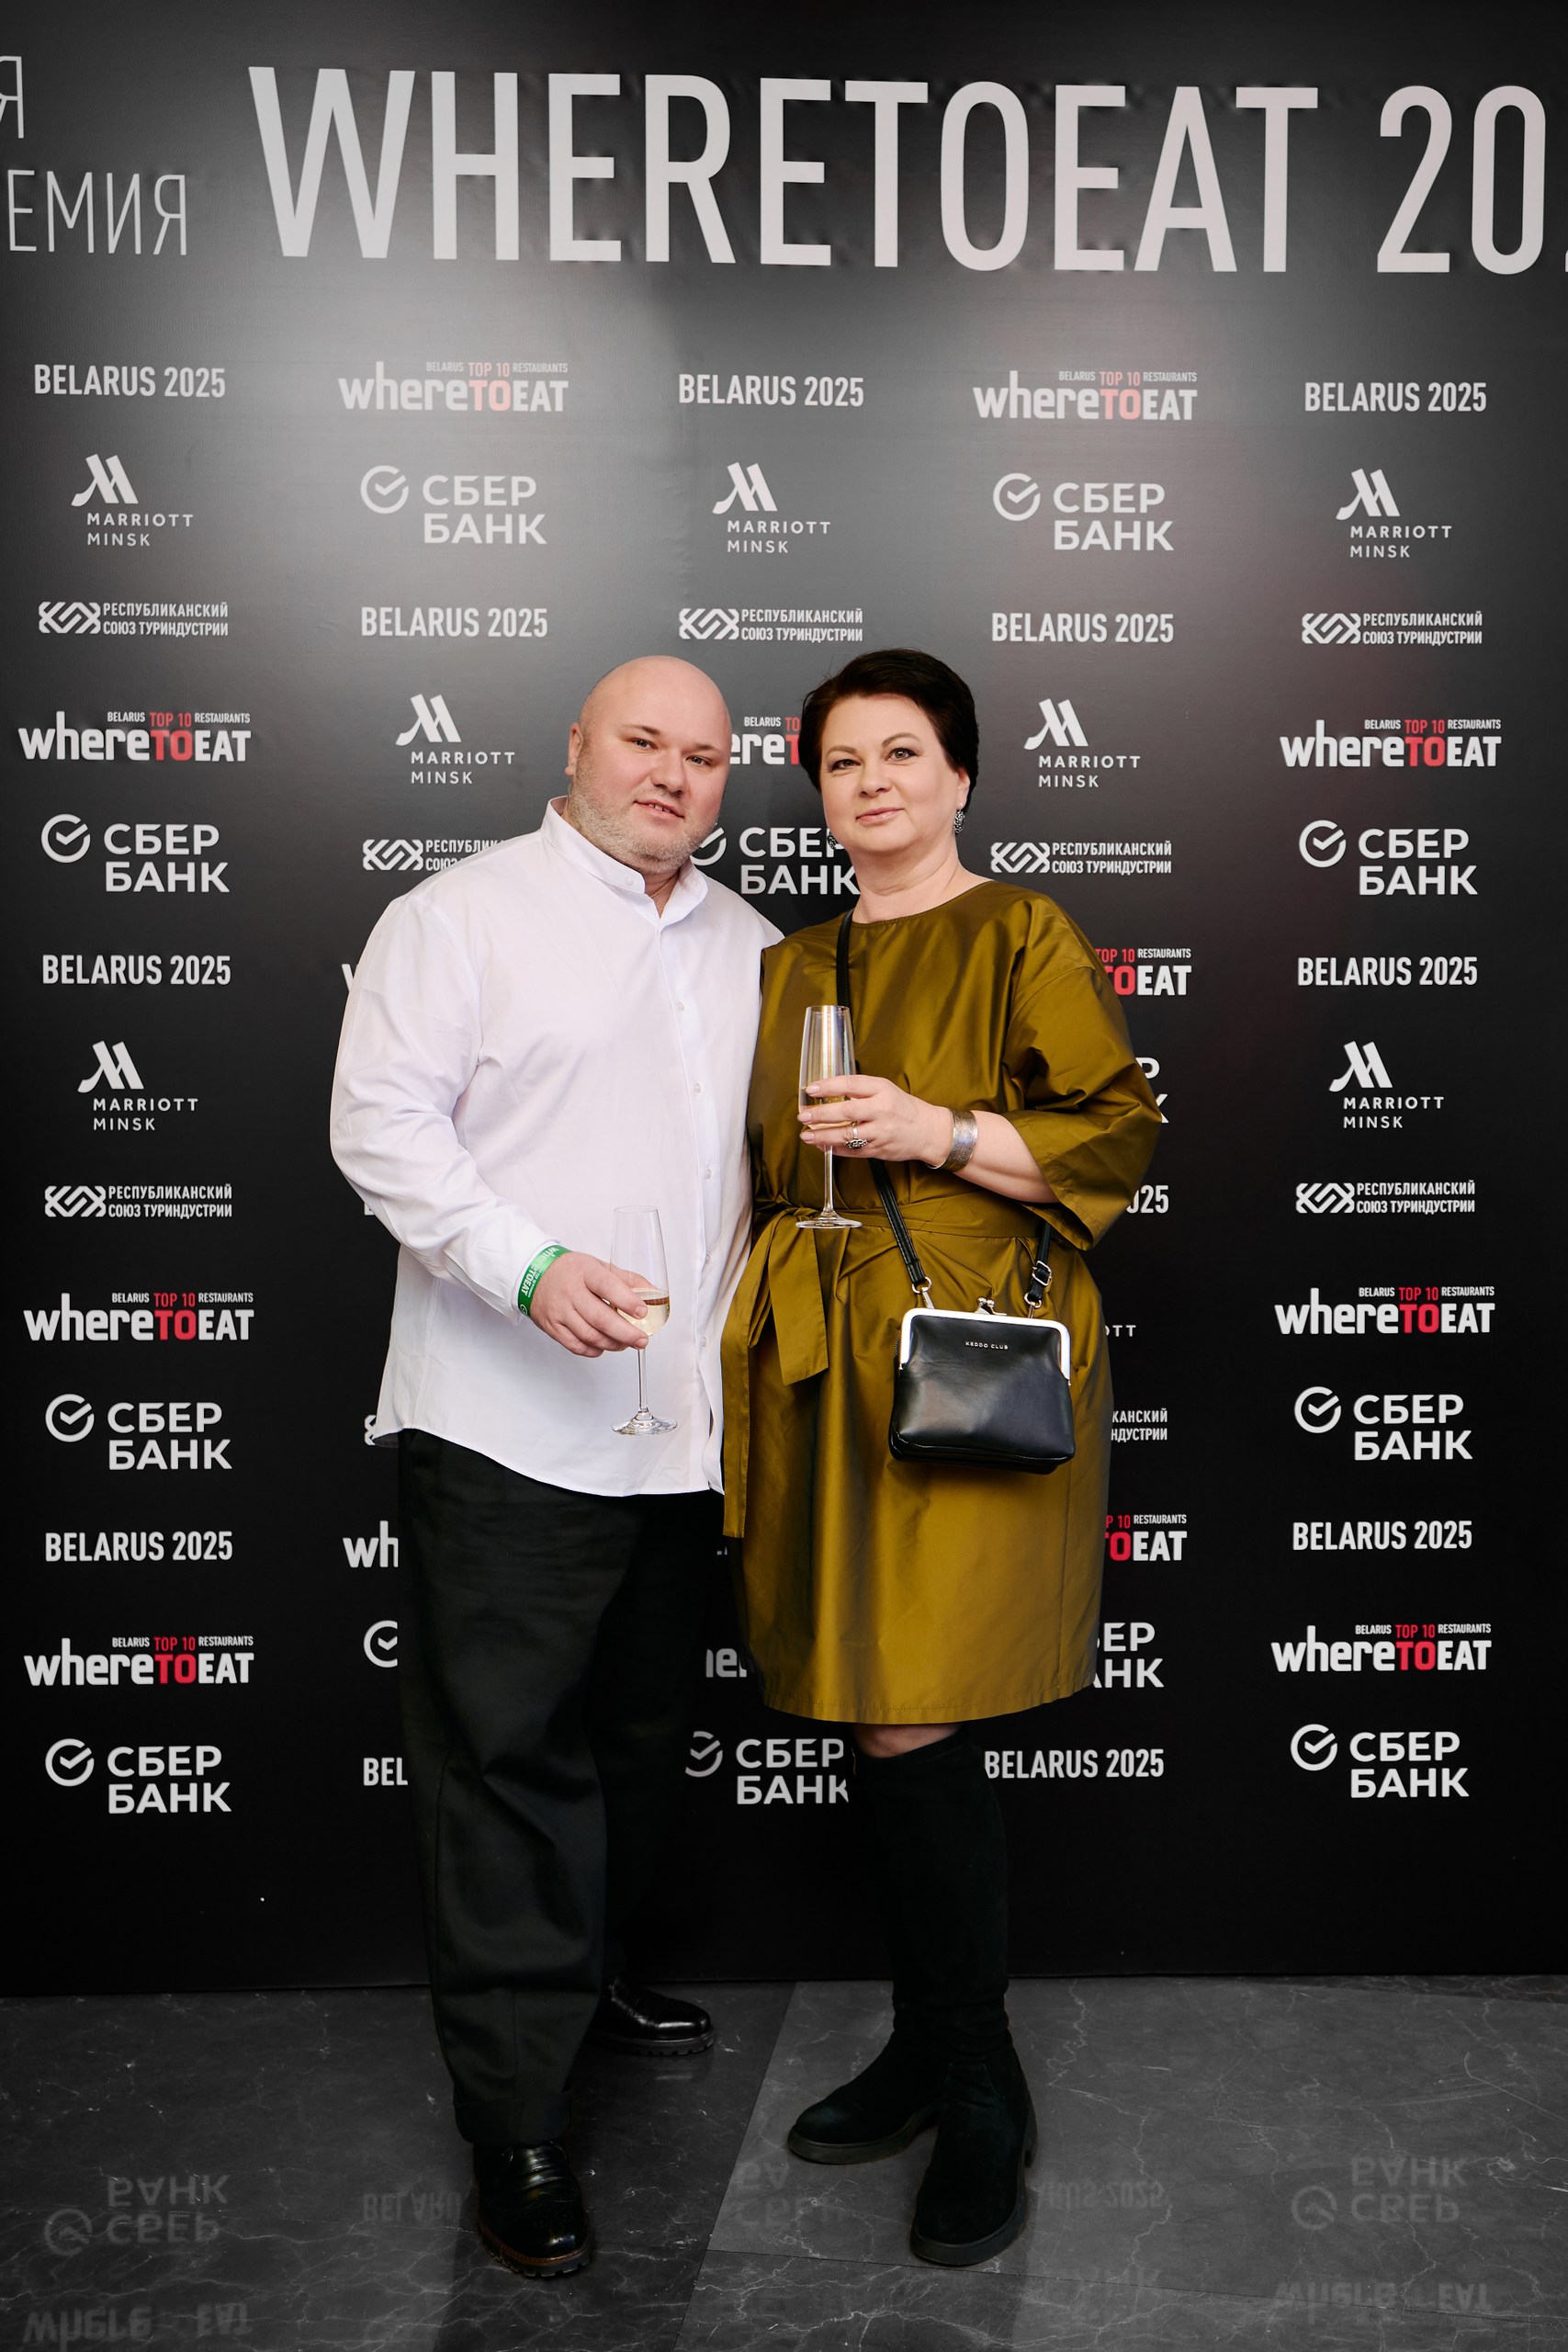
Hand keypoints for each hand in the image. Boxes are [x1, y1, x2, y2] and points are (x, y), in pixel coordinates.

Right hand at [529, 1253, 654, 1356]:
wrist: (533, 1276)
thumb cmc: (570, 1271)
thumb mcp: (598, 1266)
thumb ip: (626, 1279)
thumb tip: (652, 1292)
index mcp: (585, 1272)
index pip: (607, 1286)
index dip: (626, 1301)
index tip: (642, 1312)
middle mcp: (570, 1292)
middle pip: (600, 1318)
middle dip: (625, 1333)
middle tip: (642, 1340)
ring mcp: (560, 1312)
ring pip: (589, 1335)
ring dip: (612, 1344)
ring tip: (627, 1343)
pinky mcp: (553, 1328)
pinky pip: (576, 1346)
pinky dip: (594, 1350)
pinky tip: (605, 1346)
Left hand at [801, 1074, 951, 1166]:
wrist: (928, 1131)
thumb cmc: (903, 1108)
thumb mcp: (885, 1090)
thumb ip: (860, 1090)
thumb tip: (827, 1093)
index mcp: (882, 1090)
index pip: (850, 1085)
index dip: (828, 1086)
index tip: (811, 1089)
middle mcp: (881, 1110)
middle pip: (845, 1112)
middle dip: (820, 1114)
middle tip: (803, 1116)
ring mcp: (880, 1132)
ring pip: (846, 1135)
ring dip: (822, 1136)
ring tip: (806, 1135)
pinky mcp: (878, 1150)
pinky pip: (851, 1150)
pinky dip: (834, 1148)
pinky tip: (822, 1145)